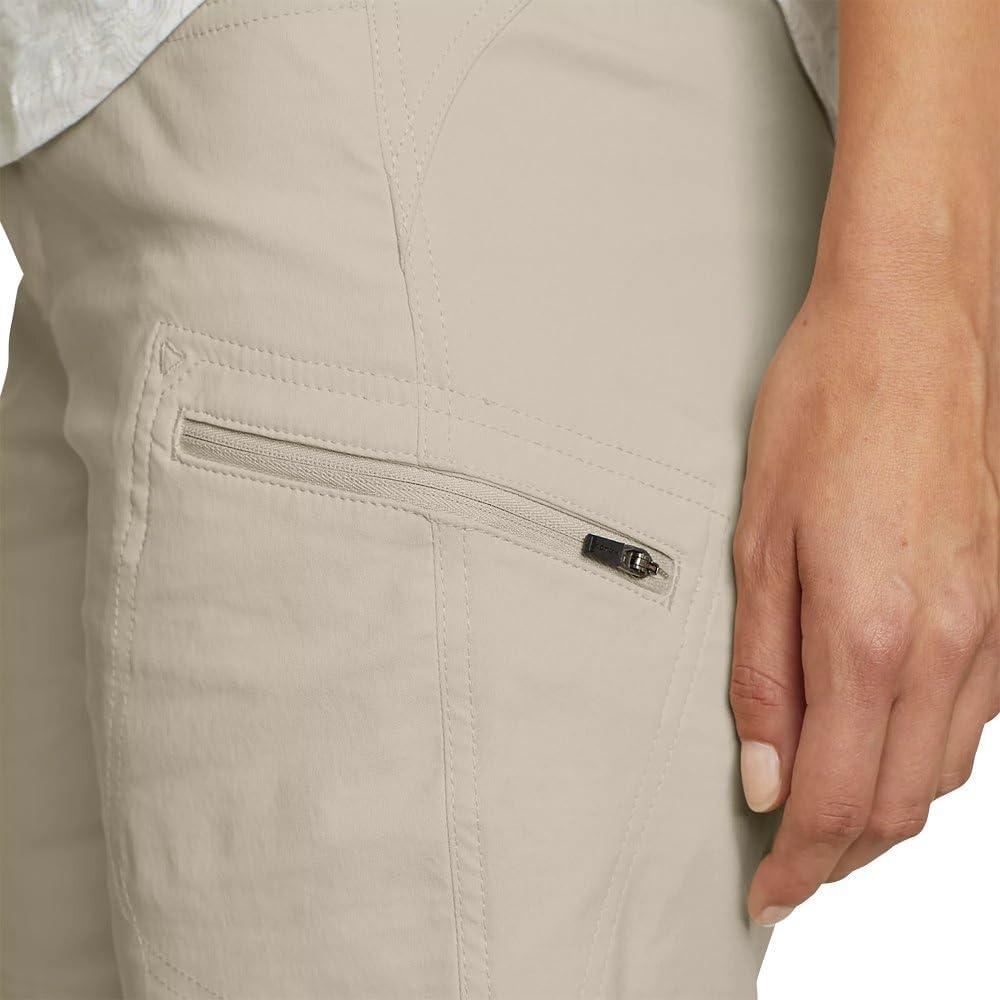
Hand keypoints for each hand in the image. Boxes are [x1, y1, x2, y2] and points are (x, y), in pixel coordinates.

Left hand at [730, 270, 999, 925]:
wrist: (910, 327)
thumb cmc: (826, 411)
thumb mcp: (760, 542)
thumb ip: (764, 672)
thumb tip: (766, 774)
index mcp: (872, 631)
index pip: (837, 800)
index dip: (798, 866)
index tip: (766, 894)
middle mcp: (950, 643)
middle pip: (899, 804)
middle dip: (839, 856)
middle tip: (786, 868)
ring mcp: (993, 624)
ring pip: (943, 772)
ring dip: (882, 813)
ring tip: (824, 820)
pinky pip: (975, 719)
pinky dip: (923, 757)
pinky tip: (883, 744)